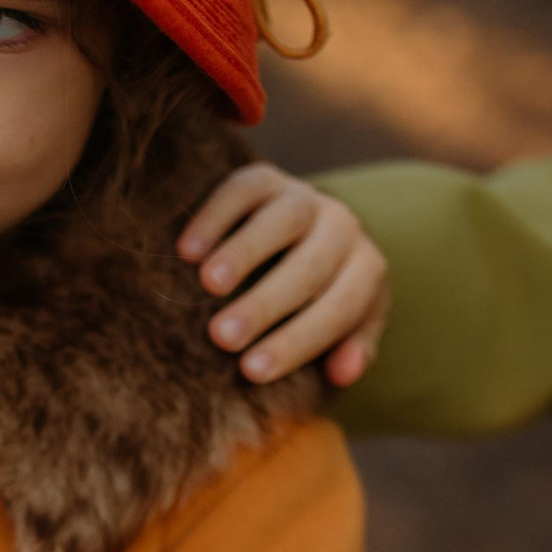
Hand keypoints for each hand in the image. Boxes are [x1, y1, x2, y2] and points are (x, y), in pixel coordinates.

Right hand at [178, 162, 390, 387]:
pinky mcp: (266, 178)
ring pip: (281, 222)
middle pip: (309, 268)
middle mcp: (342, 229)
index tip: (251, 371)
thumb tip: (344, 373)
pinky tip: (186, 251)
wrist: (311, 228)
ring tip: (209, 285)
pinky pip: (242, 190)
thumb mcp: (348, 324)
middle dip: (265, 304)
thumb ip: (351, 347)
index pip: (337, 310)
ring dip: (244, 253)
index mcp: (365, 271)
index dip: (295, 343)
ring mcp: (304, 198)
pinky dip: (214, 218)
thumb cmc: (320, 296)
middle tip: (222, 337)